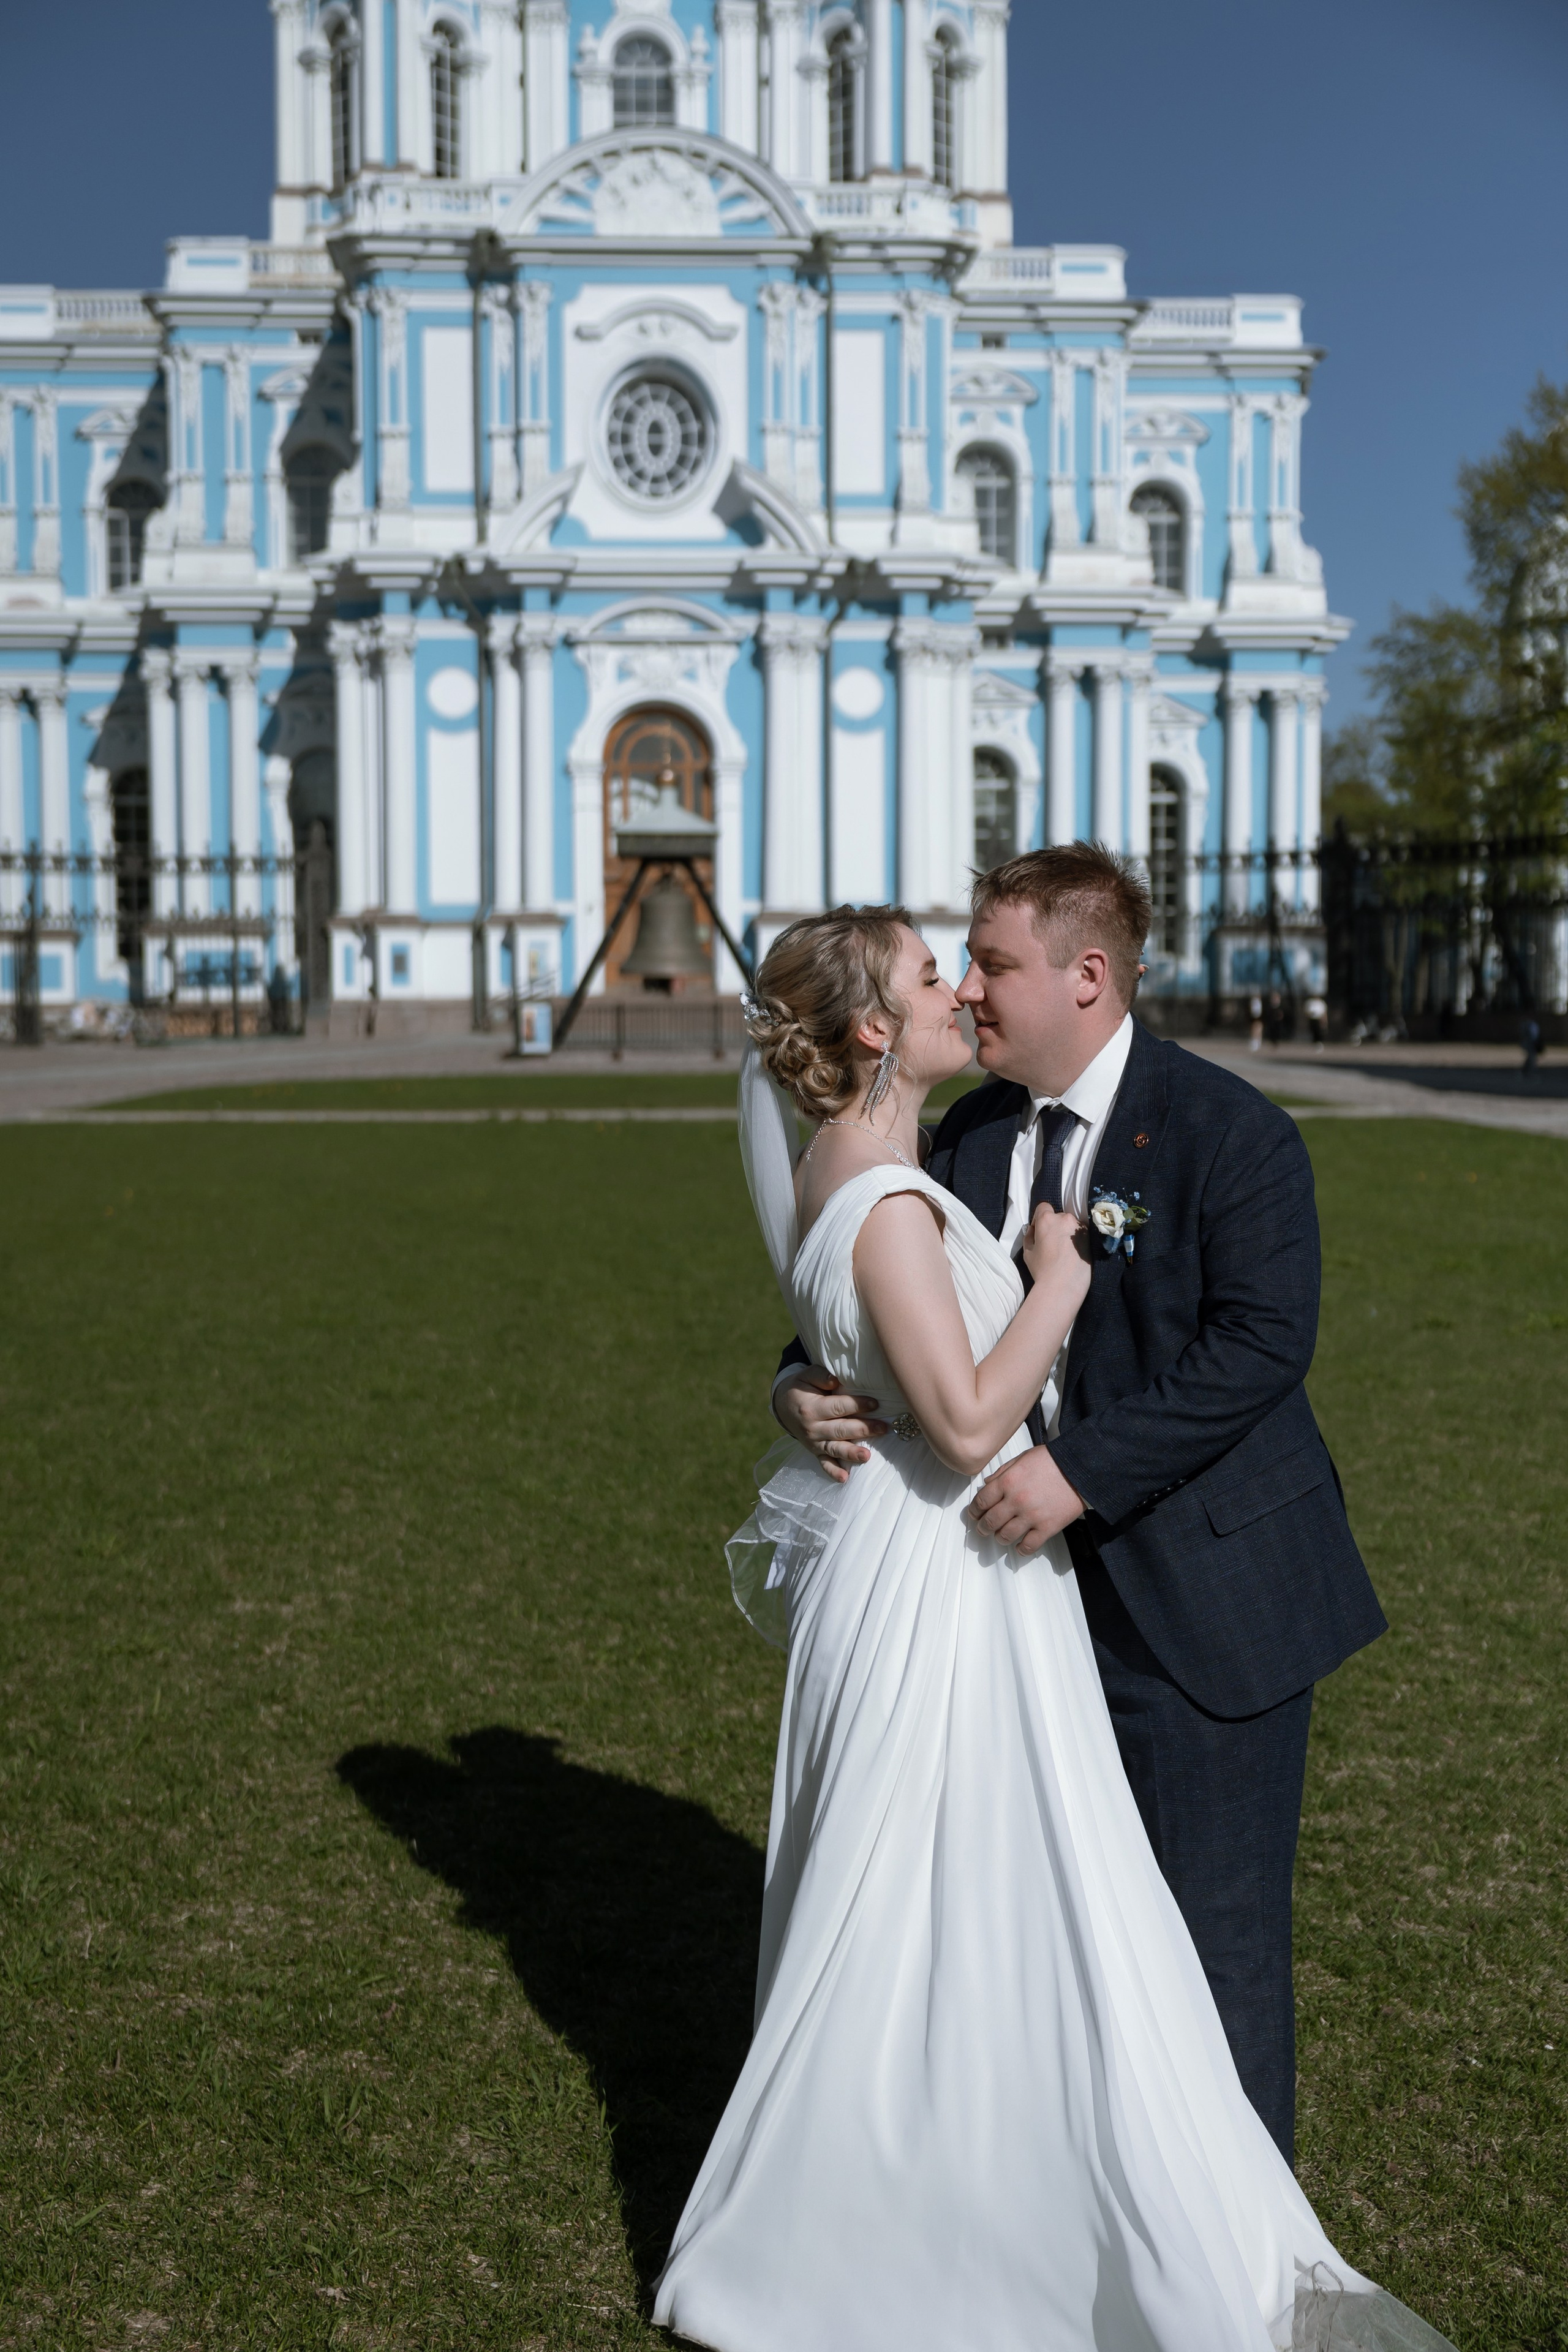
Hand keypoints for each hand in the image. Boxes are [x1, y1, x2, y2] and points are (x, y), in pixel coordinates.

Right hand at [775, 1368, 887, 1483]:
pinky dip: (833, 1472)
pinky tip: (844, 1479)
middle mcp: (812, 1428)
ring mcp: (813, 1443)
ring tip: (867, 1457)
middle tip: (884, 1428)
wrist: (783, 1406)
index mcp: (811, 1408)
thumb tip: (835, 1380)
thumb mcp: (806, 1375)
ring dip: (851, 1454)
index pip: (838, 1407)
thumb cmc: (801, 1388)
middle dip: (863, 1429)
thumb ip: (820, 1375)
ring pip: (834, 1449)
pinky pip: (823, 1464)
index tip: (875, 1404)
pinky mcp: (814, 1452)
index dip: (857, 1405)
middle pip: (840, 1429)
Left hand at [968, 1446, 1085, 1554]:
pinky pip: (1029, 1546)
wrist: (1080, 1468)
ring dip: (999, 1538)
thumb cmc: (1053, 1461)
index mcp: (1007, 1482)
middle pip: (990, 1521)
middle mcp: (1016, 1500)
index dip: (974, 1511)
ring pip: (1005, 1536)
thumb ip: (1002, 1472)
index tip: (974, 1514)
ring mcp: (1031, 1516)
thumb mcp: (1022, 1458)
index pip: (981, 1501)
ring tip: (1000, 1536)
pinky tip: (1020, 1546)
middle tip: (983, 1529)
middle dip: (983, 1527)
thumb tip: (987, 1484)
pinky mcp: (1047, 1527)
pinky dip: (1021, 1549)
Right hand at [1020, 1203, 1090, 1300]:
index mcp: (1047, 1219)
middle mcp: (1064, 1218)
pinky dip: (1076, 1239)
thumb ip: (1029, 1236)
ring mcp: (1079, 1227)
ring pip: (1070, 1224)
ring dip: (1066, 1232)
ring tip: (1064, 1249)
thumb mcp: (1027, 1252)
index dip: (1039, 1217)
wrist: (1063, 1285)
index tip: (1039, 1231)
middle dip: (1054, 1226)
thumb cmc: (1042, 1269)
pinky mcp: (1089, 1237)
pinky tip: (1073, 1253)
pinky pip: (1080, 1233)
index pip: (1043, 1207)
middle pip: (1058, 1216)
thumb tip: (1032, 1229)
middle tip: (1052, 1243)